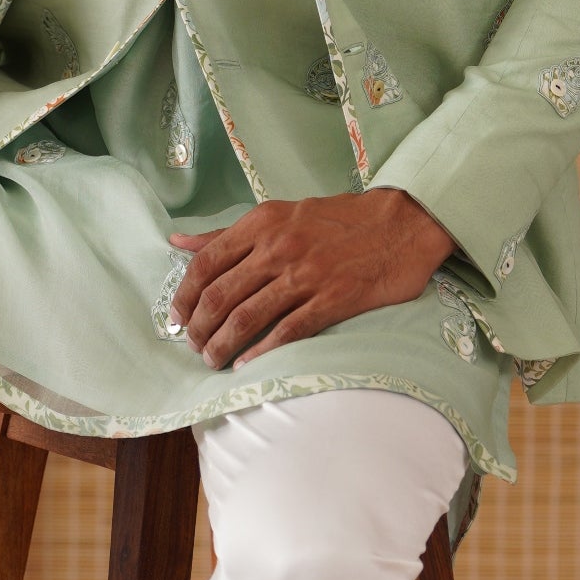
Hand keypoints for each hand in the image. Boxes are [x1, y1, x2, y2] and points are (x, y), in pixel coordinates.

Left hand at [168, 188, 456, 367]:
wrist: (402, 223)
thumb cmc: (339, 220)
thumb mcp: (279, 214)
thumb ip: (227, 234)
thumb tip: (177, 243)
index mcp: (262, 224)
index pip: (205, 264)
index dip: (184, 297)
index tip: (177, 319)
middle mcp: (278, 248)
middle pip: (220, 296)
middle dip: (199, 329)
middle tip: (194, 347)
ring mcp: (306, 275)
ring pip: (246, 318)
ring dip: (221, 346)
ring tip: (212, 361)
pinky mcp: (332, 300)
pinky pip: (286, 332)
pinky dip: (260, 352)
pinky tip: (247, 365)